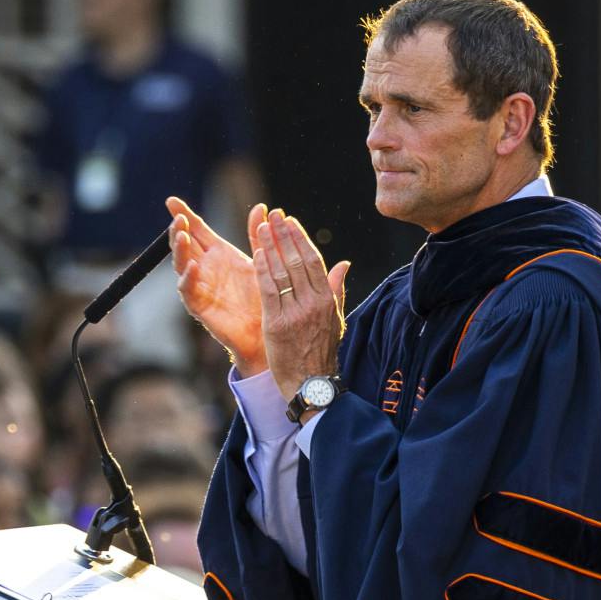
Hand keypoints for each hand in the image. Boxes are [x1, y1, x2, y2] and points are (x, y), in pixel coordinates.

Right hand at [167, 196, 267, 374]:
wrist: (265, 328)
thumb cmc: (262, 295)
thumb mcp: (261, 259)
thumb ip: (257, 234)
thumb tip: (262, 207)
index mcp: (218, 253)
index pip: (197, 229)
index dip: (184, 214)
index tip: (171, 200)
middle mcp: (205, 267)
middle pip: (184, 243)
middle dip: (178, 229)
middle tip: (179, 218)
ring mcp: (200, 285)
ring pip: (181, 264)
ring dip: (179, 249)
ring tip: (181, 235)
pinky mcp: (199, 305)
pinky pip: (188, 291)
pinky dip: (188, 278)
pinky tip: (193, 266)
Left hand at [254, 213, 349, 400]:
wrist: (311, 384)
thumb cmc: (321, 352)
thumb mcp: (335, 319)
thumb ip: (336, 289)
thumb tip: (344, 264)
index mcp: (327, 300)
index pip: (313, 261)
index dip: (300, 238)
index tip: (290, 221)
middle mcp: (313, 303)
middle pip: (296, 261)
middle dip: (284, 235)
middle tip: (273, 215)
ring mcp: (295, 313)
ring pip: (281, 272)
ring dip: (270, 247)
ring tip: (260, 227)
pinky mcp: (277, 324)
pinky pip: (269, 291)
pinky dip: (262, 270)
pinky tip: (256, 253)